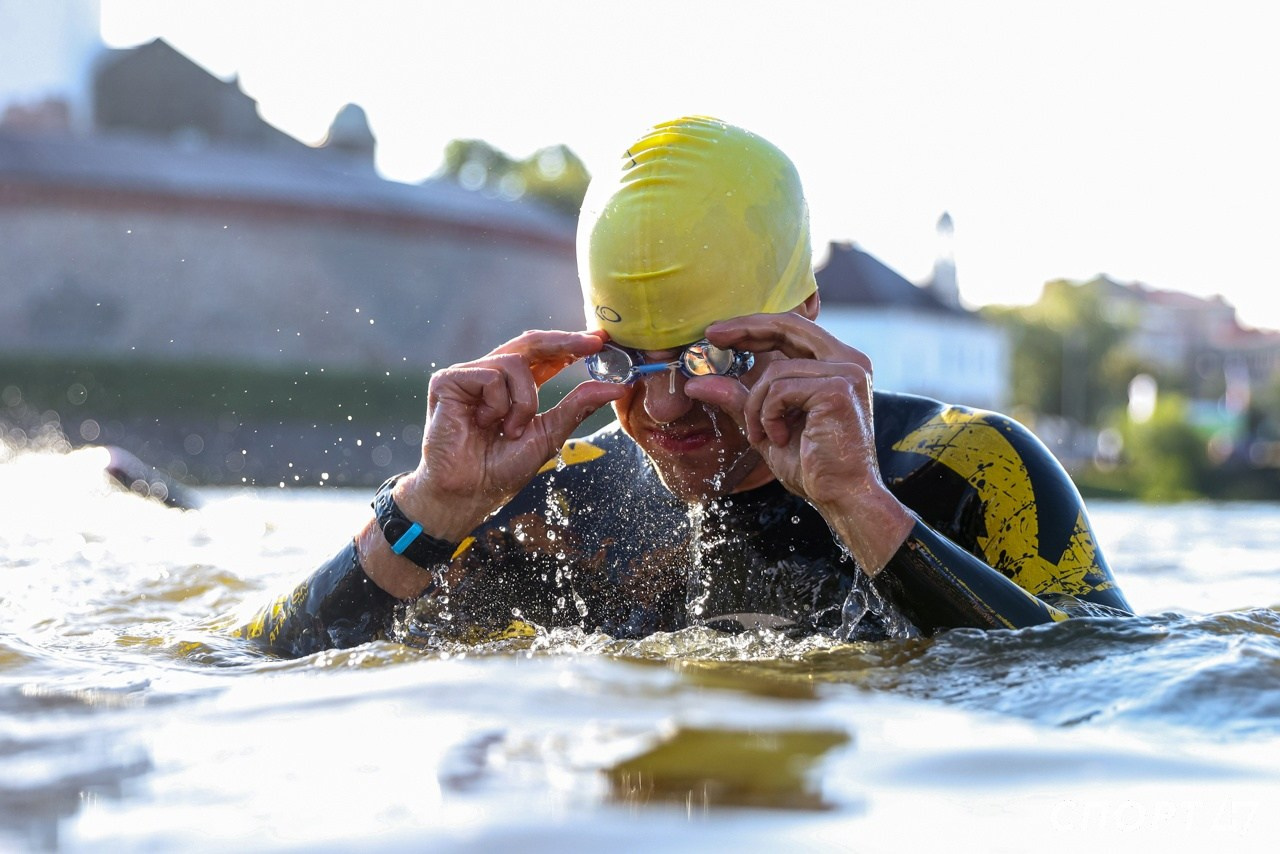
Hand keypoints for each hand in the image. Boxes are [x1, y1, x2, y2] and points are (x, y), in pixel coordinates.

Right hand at [395, 330, 624, 541]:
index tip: (601, 340)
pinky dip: (498, 403)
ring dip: (524, 401)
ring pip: (515, 362)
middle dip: (565, 341)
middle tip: (593, 343)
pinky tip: (485, 424)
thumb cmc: (500, 470)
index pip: (545, 356)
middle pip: (531, 343)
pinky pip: (491, 374)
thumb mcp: (549, 434)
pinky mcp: (448, 381)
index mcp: (513, 389)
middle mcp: (491, 377)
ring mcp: (468, 376)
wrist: (466, 494)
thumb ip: (577, 406)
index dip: (571, 345)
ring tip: (511, 430)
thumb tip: (616, 386)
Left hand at [689, 312, 913, 571]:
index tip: (718, 333)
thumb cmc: (813, 467)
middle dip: (745, 329)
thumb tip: (697, 383)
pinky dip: (768, 416)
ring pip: (775, 371)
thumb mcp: (765, 425)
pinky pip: (780, 390)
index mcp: (837, 365)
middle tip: (712, 335)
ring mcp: (847, 372)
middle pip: (788, 327)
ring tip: (763, 435)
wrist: (843, 497)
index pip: (792, 329)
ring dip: (756, 407)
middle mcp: (848, 361)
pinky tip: (779, 438)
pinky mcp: (838, 388)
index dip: (754, 326)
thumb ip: (739, 399)